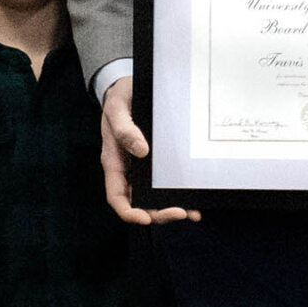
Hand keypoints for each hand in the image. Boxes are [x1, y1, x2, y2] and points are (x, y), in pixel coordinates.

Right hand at [99, 76, 198, 226]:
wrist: (129, 88)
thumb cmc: (119, 99)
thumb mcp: (117, 109)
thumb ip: (125, 129)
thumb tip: (141, 151)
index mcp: (113, 162)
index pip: (117, 197)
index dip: (129, 212)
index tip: (145, 218)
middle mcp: (128, 170)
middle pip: (139, 203)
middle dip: (158, 213)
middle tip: (180, 212)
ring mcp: (141, 168)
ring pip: (153, 197)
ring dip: (170, 208)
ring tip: (192, 212)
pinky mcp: (155, 163)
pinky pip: (164, 183)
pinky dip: (178, 194)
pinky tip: (193, 199)